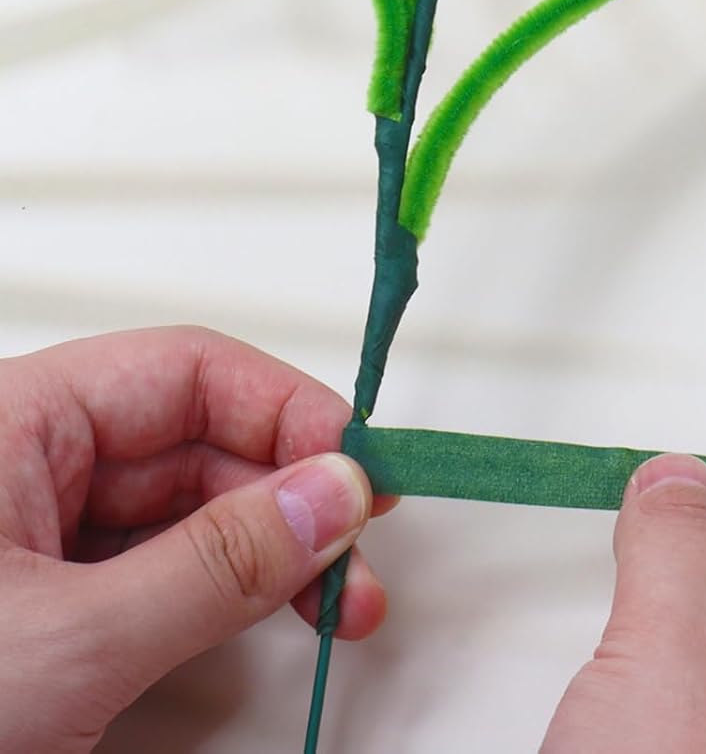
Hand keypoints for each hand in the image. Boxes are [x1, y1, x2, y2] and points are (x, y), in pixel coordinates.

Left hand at [0, 326, 390, 753]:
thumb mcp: (65, 644)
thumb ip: (215, 563)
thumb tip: (332, 494)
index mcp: (10, 425)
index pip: (186, 372)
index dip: (287, 412)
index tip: (360, 470)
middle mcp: (25, 467)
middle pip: (200, 443)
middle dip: (294, 498)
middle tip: (361, 556)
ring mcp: (33, 541)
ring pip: (189, 513)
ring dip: (275, 553)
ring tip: (337, 604)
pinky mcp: (45, 610)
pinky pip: (161, 573)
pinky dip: (226, 596)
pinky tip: (269, 618)